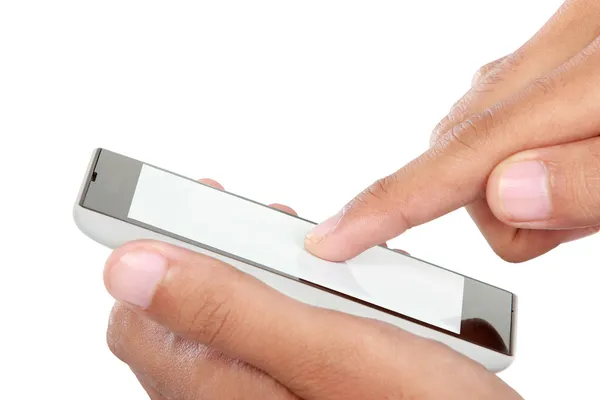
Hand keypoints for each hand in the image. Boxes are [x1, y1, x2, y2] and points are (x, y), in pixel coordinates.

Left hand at [104, 179, 520, 399]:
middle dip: (212, 256)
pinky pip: (268, 333)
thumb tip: (129, 267)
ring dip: (255, 271)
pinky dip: (287, 296)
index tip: (185, 207)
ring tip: (294, 246)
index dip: (152, 255)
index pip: (134, 319)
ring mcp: (266, 393)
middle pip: (182, 315)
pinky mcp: (297, 386)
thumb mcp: (327, 350)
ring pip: (229, 319)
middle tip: (251, 221)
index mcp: (220, 390)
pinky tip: (323, 286)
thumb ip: (226, 311)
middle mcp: (232, 398)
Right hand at [304, 0, 599, 262]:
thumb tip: (506, 194)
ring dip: (517, 183)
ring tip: (588, 186)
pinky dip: (523, 153)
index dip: (391, 203)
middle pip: (462, 159)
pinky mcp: (545, 56)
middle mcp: (554, 51)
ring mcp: (546, 49)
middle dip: (506, 208)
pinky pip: (496, 119)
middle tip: (581, 212)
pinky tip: (575, 152)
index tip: (335, 237)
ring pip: (475, 144)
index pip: (458, 152)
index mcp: (586, 75)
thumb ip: (592, 177)